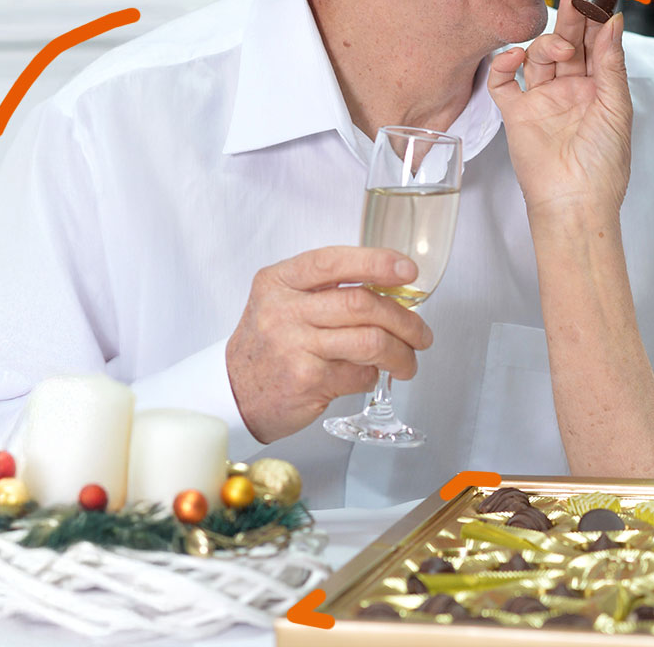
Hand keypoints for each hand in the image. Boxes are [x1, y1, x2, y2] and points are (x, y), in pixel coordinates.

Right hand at [226, 246, 435, 443]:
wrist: (233, 393)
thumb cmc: (268, 346)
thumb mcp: (282, 302)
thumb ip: (326, 289)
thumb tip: (391, 287)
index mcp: (279, 281)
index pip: (333, 261)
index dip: (377, 263)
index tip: (408, 270)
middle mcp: (283, 310)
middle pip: (362, 304)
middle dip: (404, 320)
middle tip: (420, 333)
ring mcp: (293, 346)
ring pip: (370, 341)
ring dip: (401, 354)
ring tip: (407, 362)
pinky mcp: (306, 380)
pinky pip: (360, 373)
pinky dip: (374, 376)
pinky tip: (369, 376)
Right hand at [487, 0, 632, 212]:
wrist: (576, 201)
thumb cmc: (604, 162)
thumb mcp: (616, 107)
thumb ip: (612, 62)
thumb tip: (614, 21)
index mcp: (599, 89)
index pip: (596, 46)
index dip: (596, 21)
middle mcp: (570, 91)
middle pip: (567, 45)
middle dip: (571, 19)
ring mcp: (542, 101)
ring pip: (537, 57)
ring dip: (546, 44)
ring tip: (560, 47)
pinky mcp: (517, 114)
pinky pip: (503, 83)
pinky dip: (503, 65)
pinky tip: (514, 56)